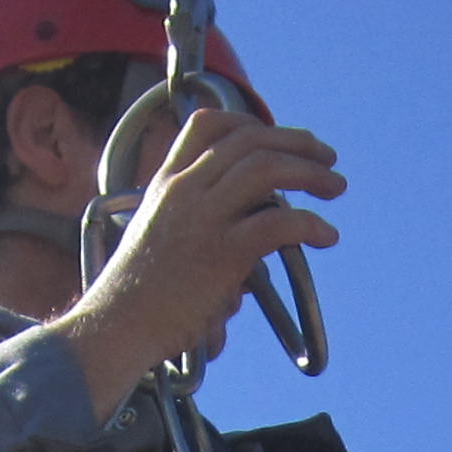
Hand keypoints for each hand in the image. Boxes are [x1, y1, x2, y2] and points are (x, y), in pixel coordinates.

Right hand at [51, 107, 342, 417]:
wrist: (116, 327)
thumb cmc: (137, 299)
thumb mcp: (159, 245)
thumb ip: (201, 242)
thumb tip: (241, 281)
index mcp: (165, 183)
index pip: (207, 126)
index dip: (251, 125)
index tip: (279, 139)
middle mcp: (183, 189)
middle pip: (249, 140)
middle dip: (296, 143)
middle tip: (327, 158)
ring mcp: (202, 217)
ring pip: (267, 168)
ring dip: (310, 173)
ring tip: (335, 187)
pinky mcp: (222, 252)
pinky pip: (278, 222)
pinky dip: (310, 224)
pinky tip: (325, 237)